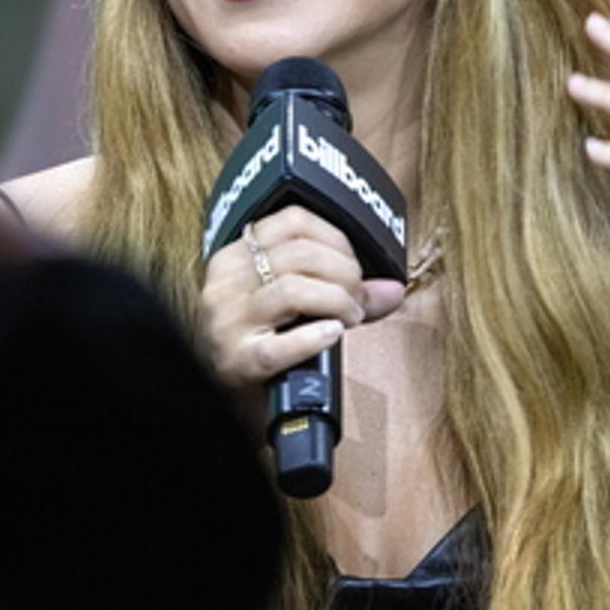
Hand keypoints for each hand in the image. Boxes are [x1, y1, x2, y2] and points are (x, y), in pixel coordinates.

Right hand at [197, 206, 406, 393]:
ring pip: (292, 290)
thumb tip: (393, 290)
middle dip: (344, 273)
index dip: (336, 239)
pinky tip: (332, 334)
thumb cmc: (254, 339)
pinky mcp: (237, 361)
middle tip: (358, 298)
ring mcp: (228, 322)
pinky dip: (314, 338)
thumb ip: (338, 290)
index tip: (353, 263)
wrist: (216, 388)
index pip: (292, 222)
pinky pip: (280, 347)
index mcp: (236, 258)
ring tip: (350, 317)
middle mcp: (227, 283)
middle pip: (299, 255)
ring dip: (337, 301)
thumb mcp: (285, 304)